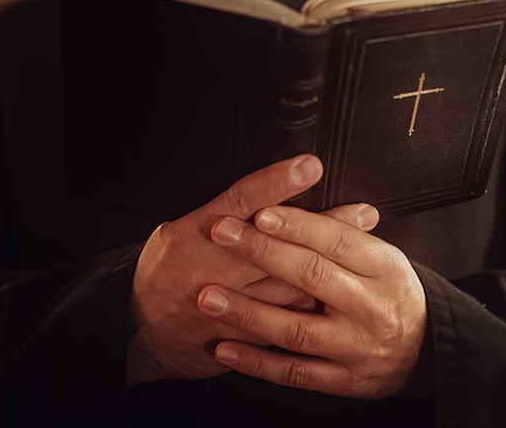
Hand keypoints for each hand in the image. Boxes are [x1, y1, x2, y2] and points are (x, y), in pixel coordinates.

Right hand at [126, 154, 376, 386]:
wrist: (139, 335)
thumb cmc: (164, 272)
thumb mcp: (175, 231)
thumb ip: (215, 213)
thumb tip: (265, 191)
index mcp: (193, 234)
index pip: (240, 201)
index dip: (277, 183)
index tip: (311, 166)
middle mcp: (212, 269)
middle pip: (278, 245)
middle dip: (325, 227)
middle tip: (362, 213)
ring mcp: (227, 307)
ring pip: (289, 287)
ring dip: (331, 266)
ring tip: (366, 246)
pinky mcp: (239, 339)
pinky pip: (284, 323)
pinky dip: (315, 307)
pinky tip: (344, 293)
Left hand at [197, 200, 427, 398]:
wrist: (424, 352)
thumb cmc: (391, 293)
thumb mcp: (382, 258)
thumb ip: (344, 234)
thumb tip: (311, 184)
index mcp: (384, 268)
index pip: (336, 240)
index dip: (296, 225)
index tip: (259, 211)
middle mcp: (373, 307)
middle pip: (313, 276)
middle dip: (261, 253)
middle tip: (221, 234)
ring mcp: (357, 348)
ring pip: (298, 329)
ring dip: (248, 313)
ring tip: (208, 297)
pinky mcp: (343, 381)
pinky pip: (294, 372)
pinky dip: (257, 362)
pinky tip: (224, 347)